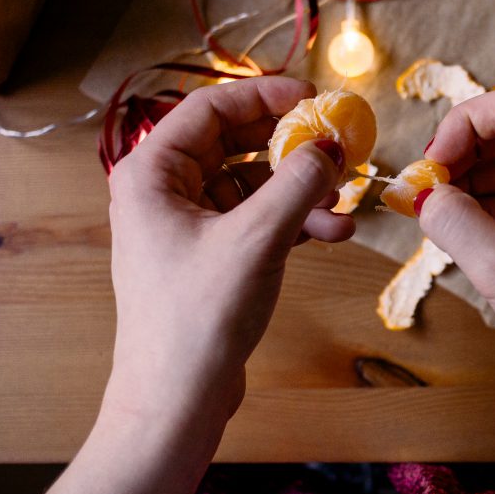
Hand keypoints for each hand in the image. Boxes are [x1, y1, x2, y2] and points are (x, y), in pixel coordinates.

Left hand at [104, 77, 352, 422]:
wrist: (177, 399)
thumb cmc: (198, 316)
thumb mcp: (257, 239)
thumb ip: (298, 183)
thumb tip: (331, 147)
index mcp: (151, 173)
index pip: (209, 108)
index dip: (264, 95)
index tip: (314, 97)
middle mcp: (163, 192)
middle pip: (233, 143)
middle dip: (288, 146)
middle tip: (336, 145)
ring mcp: (185, 225)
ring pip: (250, 184)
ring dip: (297, 190)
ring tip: (342, 203)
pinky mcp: (208, 256)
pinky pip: (254, 219)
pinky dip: (291, 222)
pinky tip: (332, 233)